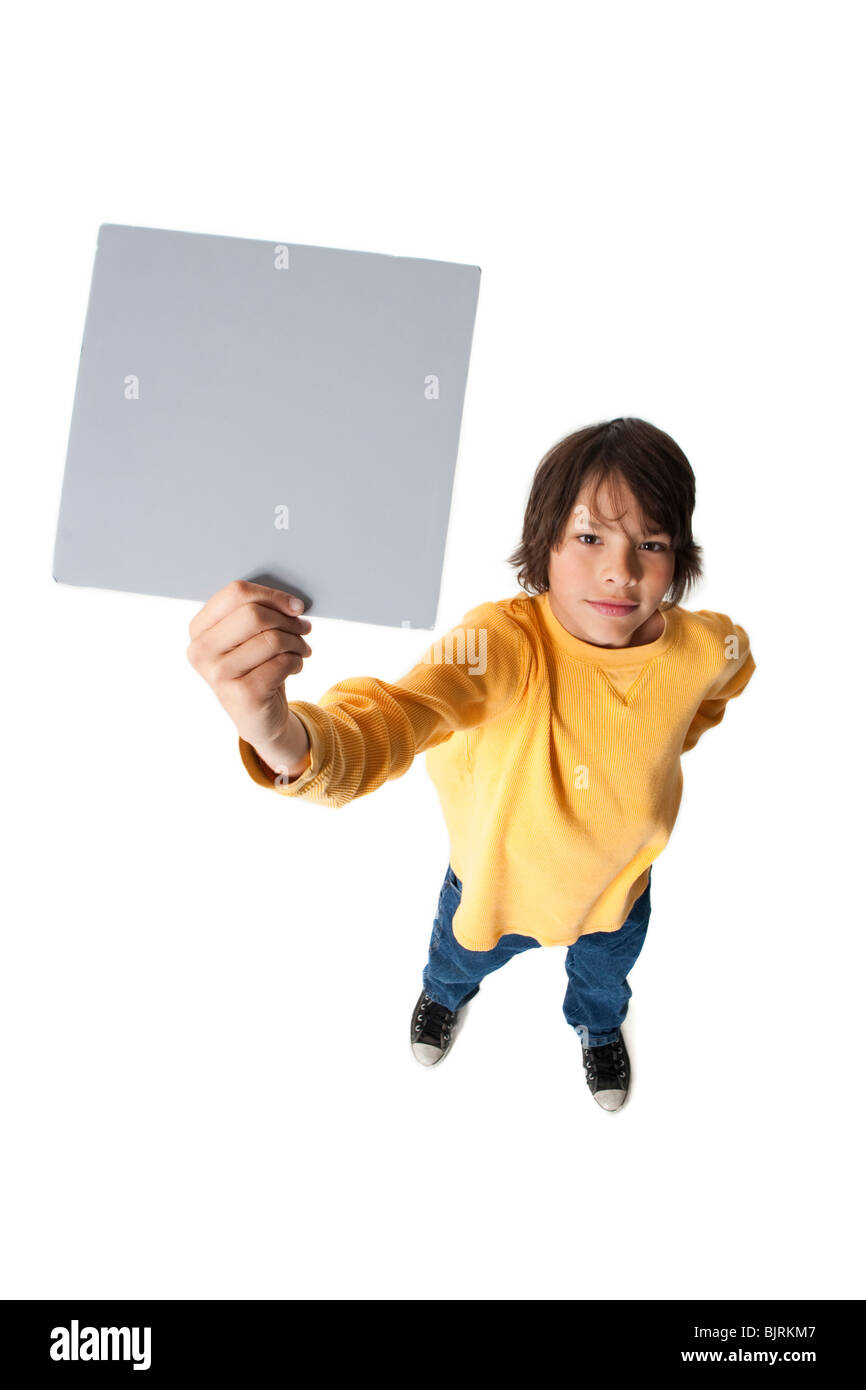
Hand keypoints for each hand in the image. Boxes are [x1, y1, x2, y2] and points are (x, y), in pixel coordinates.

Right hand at [186, 579, 312, 755]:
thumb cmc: (255, 668)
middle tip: (303, 628)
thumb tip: (292, 604)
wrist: (258, 718)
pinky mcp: (242, 694)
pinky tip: (295, 666)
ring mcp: (219, 675)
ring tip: (302, 649)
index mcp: (199, 630)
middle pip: (253, 614)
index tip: (295, 606)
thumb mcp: (248, 638)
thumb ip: (258, 613)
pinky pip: (282, 663)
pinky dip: (297, 661)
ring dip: (297, 642)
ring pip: (272, 639)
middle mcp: (201, 652)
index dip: (272, 596)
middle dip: (287, 620)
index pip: (235, 593)